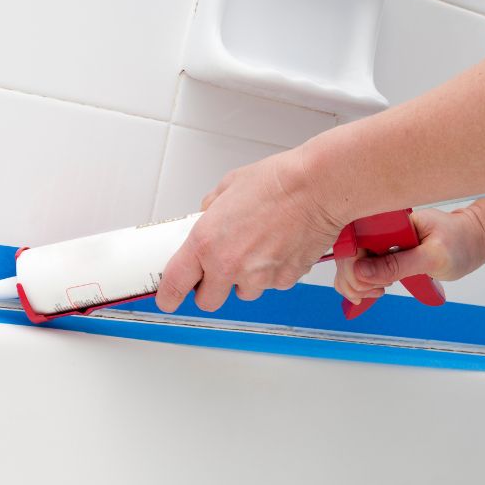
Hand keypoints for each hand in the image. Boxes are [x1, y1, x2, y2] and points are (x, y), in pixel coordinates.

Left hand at [155, 146, 344, 312]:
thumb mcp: (228, 187)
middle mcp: (229, 265)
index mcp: (206, 242)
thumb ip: (211, 209)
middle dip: (210, 289)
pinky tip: (279, 246)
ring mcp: (258, 277)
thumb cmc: (278, 182)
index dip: (168, 295)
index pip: (176, 284)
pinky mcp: (284, 280)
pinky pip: (271, 284)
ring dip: (244, 279)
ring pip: (243, 292)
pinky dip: (272, 272)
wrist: (317, 187)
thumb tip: (208, 217)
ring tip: (258, 247)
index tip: (167, 298)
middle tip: (218, 268)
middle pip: (208, 301)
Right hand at [333, 207, 484, 304]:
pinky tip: (374, 291)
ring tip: (379, 291)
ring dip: (356, 284)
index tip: (376, 286)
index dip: (355, 269)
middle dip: (356, 280)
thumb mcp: (432, 257)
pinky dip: (360, 283)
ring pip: (348, 264)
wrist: (472, 240)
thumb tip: (361, 273)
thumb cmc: (459, 242)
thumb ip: (398, 264)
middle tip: (380, 291)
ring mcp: (377, 239)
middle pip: (346, 256)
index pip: (353, 243)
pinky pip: (358, 267)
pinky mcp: (380, 250)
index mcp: (387, 218)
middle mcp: (377, 226)